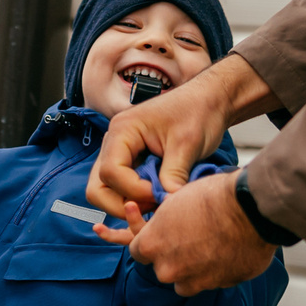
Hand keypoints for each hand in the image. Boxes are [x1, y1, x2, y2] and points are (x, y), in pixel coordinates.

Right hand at [87, 55, 277, 243]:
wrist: (208, 100)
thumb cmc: (198, 113)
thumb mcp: (187, 144)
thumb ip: (173, 175)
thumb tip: (167, 203)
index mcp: (122, 131)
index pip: (111, 172)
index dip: (134, 191)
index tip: (160, 194)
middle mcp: (113, 142)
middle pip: (98, 187)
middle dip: (122, 204)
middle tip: (153, 204)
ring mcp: (119, 153)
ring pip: (105, 191)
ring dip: (128, 202)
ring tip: (157, 200)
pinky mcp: (129, 162)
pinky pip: (120, 187)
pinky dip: (135, 198)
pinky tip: (158, 195)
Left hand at [129, 172, 279, 295]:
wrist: (251, 207)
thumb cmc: (213, 197)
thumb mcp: (176, 201)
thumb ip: (164, 224)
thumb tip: (166, 227)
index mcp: (151, 245)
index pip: (139, 251)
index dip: (153, 243)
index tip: (164, 238)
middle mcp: (168, 269)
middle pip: (164, 269)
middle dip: (175, 258)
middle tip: (193, 239)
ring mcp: (193, 281)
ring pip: (186, 282)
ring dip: (195, 270)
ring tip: (212, 247)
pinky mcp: (219, 286)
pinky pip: (213, 283)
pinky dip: (218, 273)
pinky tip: (229, 252)